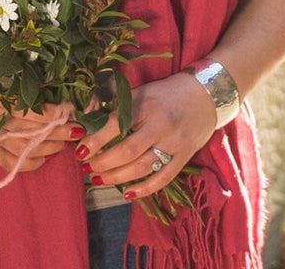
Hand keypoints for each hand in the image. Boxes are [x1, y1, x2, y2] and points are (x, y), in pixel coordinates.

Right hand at [0, 80, 81, 172]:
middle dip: (59, 132)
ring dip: (48, 148)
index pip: (31, 111)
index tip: (70, 111)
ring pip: (25, 149)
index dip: (53, 114)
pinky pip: (9, 162)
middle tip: (76, 129)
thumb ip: (19, 84)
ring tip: (64, 144)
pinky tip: (42, 160)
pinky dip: (28, 164)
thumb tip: (50, 92)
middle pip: (33, 131)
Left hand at [74, 73, 215, 198]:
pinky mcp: (184, 157)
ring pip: (142, 168)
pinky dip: (144, 189)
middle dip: (103, 162)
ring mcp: (173, 143)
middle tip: (87, 168)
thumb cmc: (164, 93)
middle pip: (127, 151)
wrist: (204, 96)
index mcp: (145, 105)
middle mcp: (160, 125)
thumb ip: (116, 104)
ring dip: (117, 177)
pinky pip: (162, 179)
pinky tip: (127, 193)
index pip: (115, 125)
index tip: (80, 150)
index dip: (95, 140)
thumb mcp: (140, 91)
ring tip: (99, 179)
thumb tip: (87, 117)